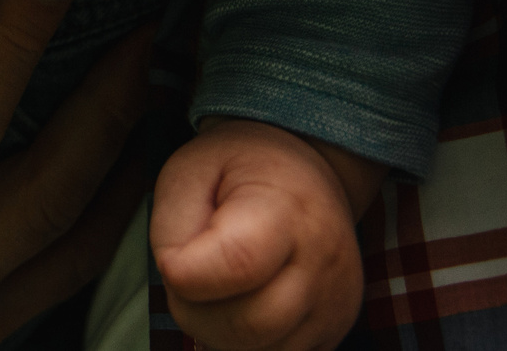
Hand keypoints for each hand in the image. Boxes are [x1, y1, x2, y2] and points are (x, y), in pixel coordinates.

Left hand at [151, 119, 383, 349]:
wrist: (305, 175)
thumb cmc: (237, 172)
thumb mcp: (189, 171)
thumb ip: (171, 228)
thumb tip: (177, 280)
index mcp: (286, 209)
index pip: (237, 264)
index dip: (187, 274)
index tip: (173, 257)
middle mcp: (322, 262)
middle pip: (249, 325)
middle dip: (196, 312)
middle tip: (188, 276)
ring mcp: (335, 304)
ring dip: (218, 333)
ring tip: (214, 288)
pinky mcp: (335, 331)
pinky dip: (245, 345)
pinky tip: (239, 306)